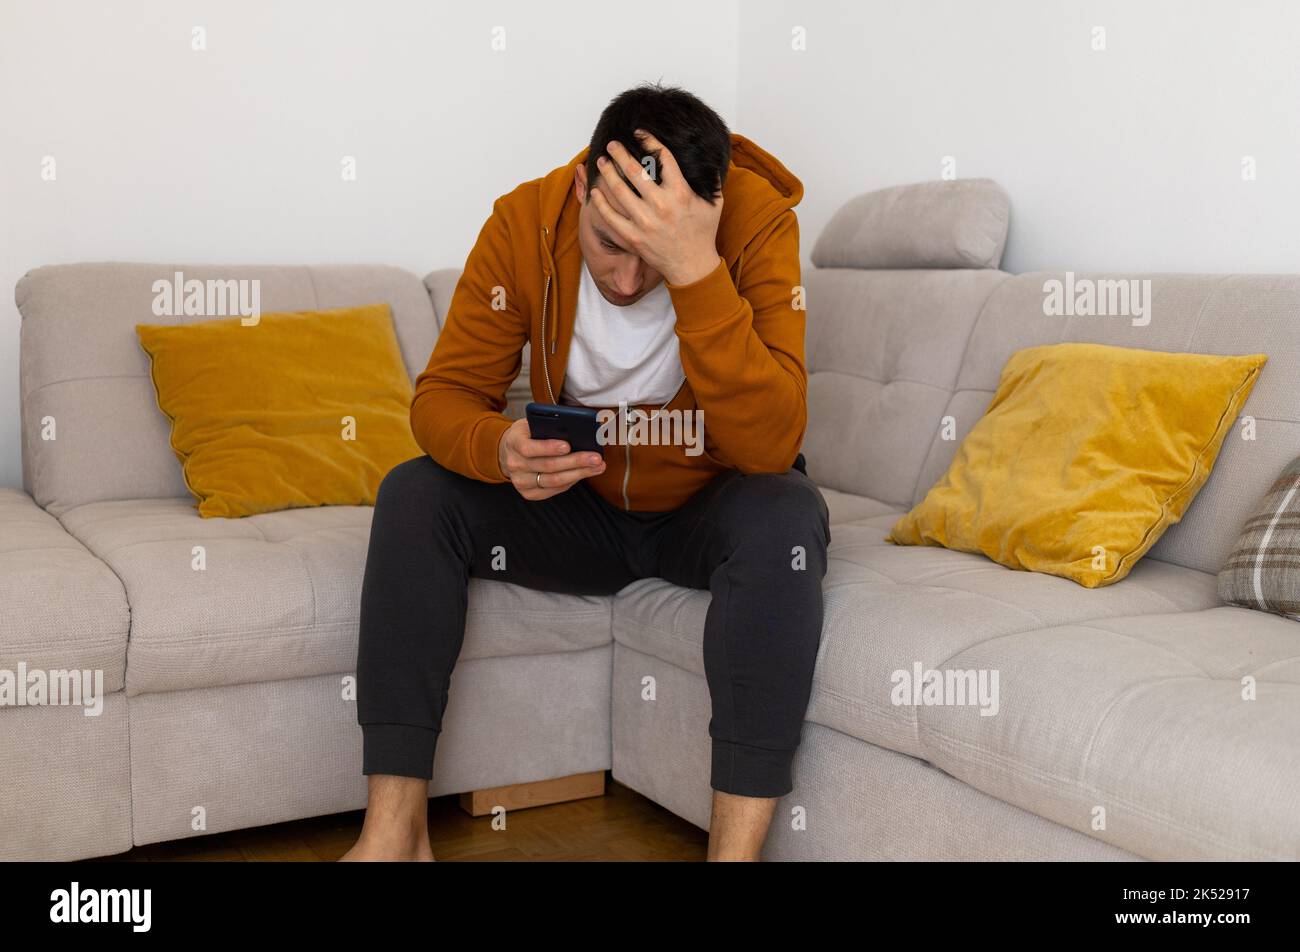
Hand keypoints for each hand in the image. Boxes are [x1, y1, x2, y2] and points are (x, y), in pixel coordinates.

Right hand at [497, 417, 604, 499]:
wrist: (510, 452)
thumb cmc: (528, 435)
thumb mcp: (532, 423)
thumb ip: (548, 425)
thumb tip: (577, 430)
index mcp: (513, 442)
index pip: (529, 448)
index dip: (548, 448)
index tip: (568, 446)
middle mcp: (514, 464)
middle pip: (548, 466)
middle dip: (575, 462)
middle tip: (595, 457)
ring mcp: (520, 481)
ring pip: (554, 480)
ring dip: (579, 473)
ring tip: (597, 466)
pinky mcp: (529, 493)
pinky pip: (554, 490)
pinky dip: (571, 482)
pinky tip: (584, 473)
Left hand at [589, 130, 722, 286]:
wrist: (692, 266)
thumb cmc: (703, 233)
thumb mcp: (715, 203)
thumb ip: (713, 179)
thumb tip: (711, 157)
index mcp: (681, 193)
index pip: (663, 158)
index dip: (650, 141)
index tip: (640, 133)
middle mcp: (661, 205)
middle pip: (635, 171)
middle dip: (620, 153)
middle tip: (612, 144)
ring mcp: (645, 222)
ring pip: (619, 190)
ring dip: (608, 172)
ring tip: (601, 162)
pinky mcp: (633, 237)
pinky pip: (611, 217)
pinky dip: (600, 202)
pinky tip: (595, 191)